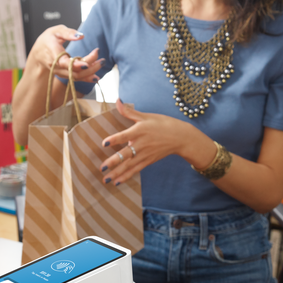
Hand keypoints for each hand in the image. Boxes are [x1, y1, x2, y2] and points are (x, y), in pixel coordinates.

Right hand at [29, 24, 102, 82]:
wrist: (38, 54)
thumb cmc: (47, 40)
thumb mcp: (56, 31)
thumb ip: (68, 32)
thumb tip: (81, 36)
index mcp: (54, 54)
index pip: (65, 63)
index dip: (76, 65)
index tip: (87, 63)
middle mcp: (57, 67)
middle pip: (74, 72)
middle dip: (90, 68)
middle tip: (101, 60)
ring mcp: (60, 73)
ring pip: (76, 77)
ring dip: (90, 72)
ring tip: (101, 63)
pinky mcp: (64, 75)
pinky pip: (76, 78)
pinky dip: (86, 78)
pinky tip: (96, 76)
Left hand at [99, 100, 215, 184]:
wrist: (180, 137)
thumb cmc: (163, 124)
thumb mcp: (146, 116)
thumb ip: (129, 112)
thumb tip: (117, 101)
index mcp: (139, 131)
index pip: (124, 136)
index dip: (114, 139)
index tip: (104, 143)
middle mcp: (141, 144)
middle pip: (126, 154)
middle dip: (113, 162)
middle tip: (102, 168)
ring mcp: (144, 154)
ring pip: (129, 165)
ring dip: (117, 173)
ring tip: (105, 179)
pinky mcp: (147, 161)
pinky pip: (135, 170)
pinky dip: (126, 176)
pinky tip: (116, 182)